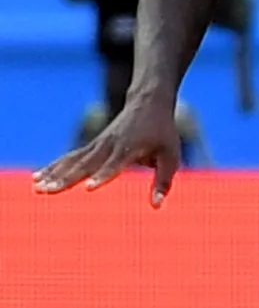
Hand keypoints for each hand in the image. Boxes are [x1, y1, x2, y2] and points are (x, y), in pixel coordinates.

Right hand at [33, 94, 183, 206]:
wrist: (148, 102)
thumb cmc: (162, 132)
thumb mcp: (171, 155)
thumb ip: (164, 181)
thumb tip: (156, 205)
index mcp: (129, 149)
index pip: (113, 165)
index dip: (101, 177)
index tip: (88, 188)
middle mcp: (109, 146)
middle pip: (84, 165)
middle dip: (64, 180)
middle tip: (46, 192)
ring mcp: (98, 144)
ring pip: (72, 161)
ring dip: (53, 174)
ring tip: (37, 188)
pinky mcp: (92, 145)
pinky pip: (70, 157)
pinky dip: (54, 167)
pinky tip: (38, 177)